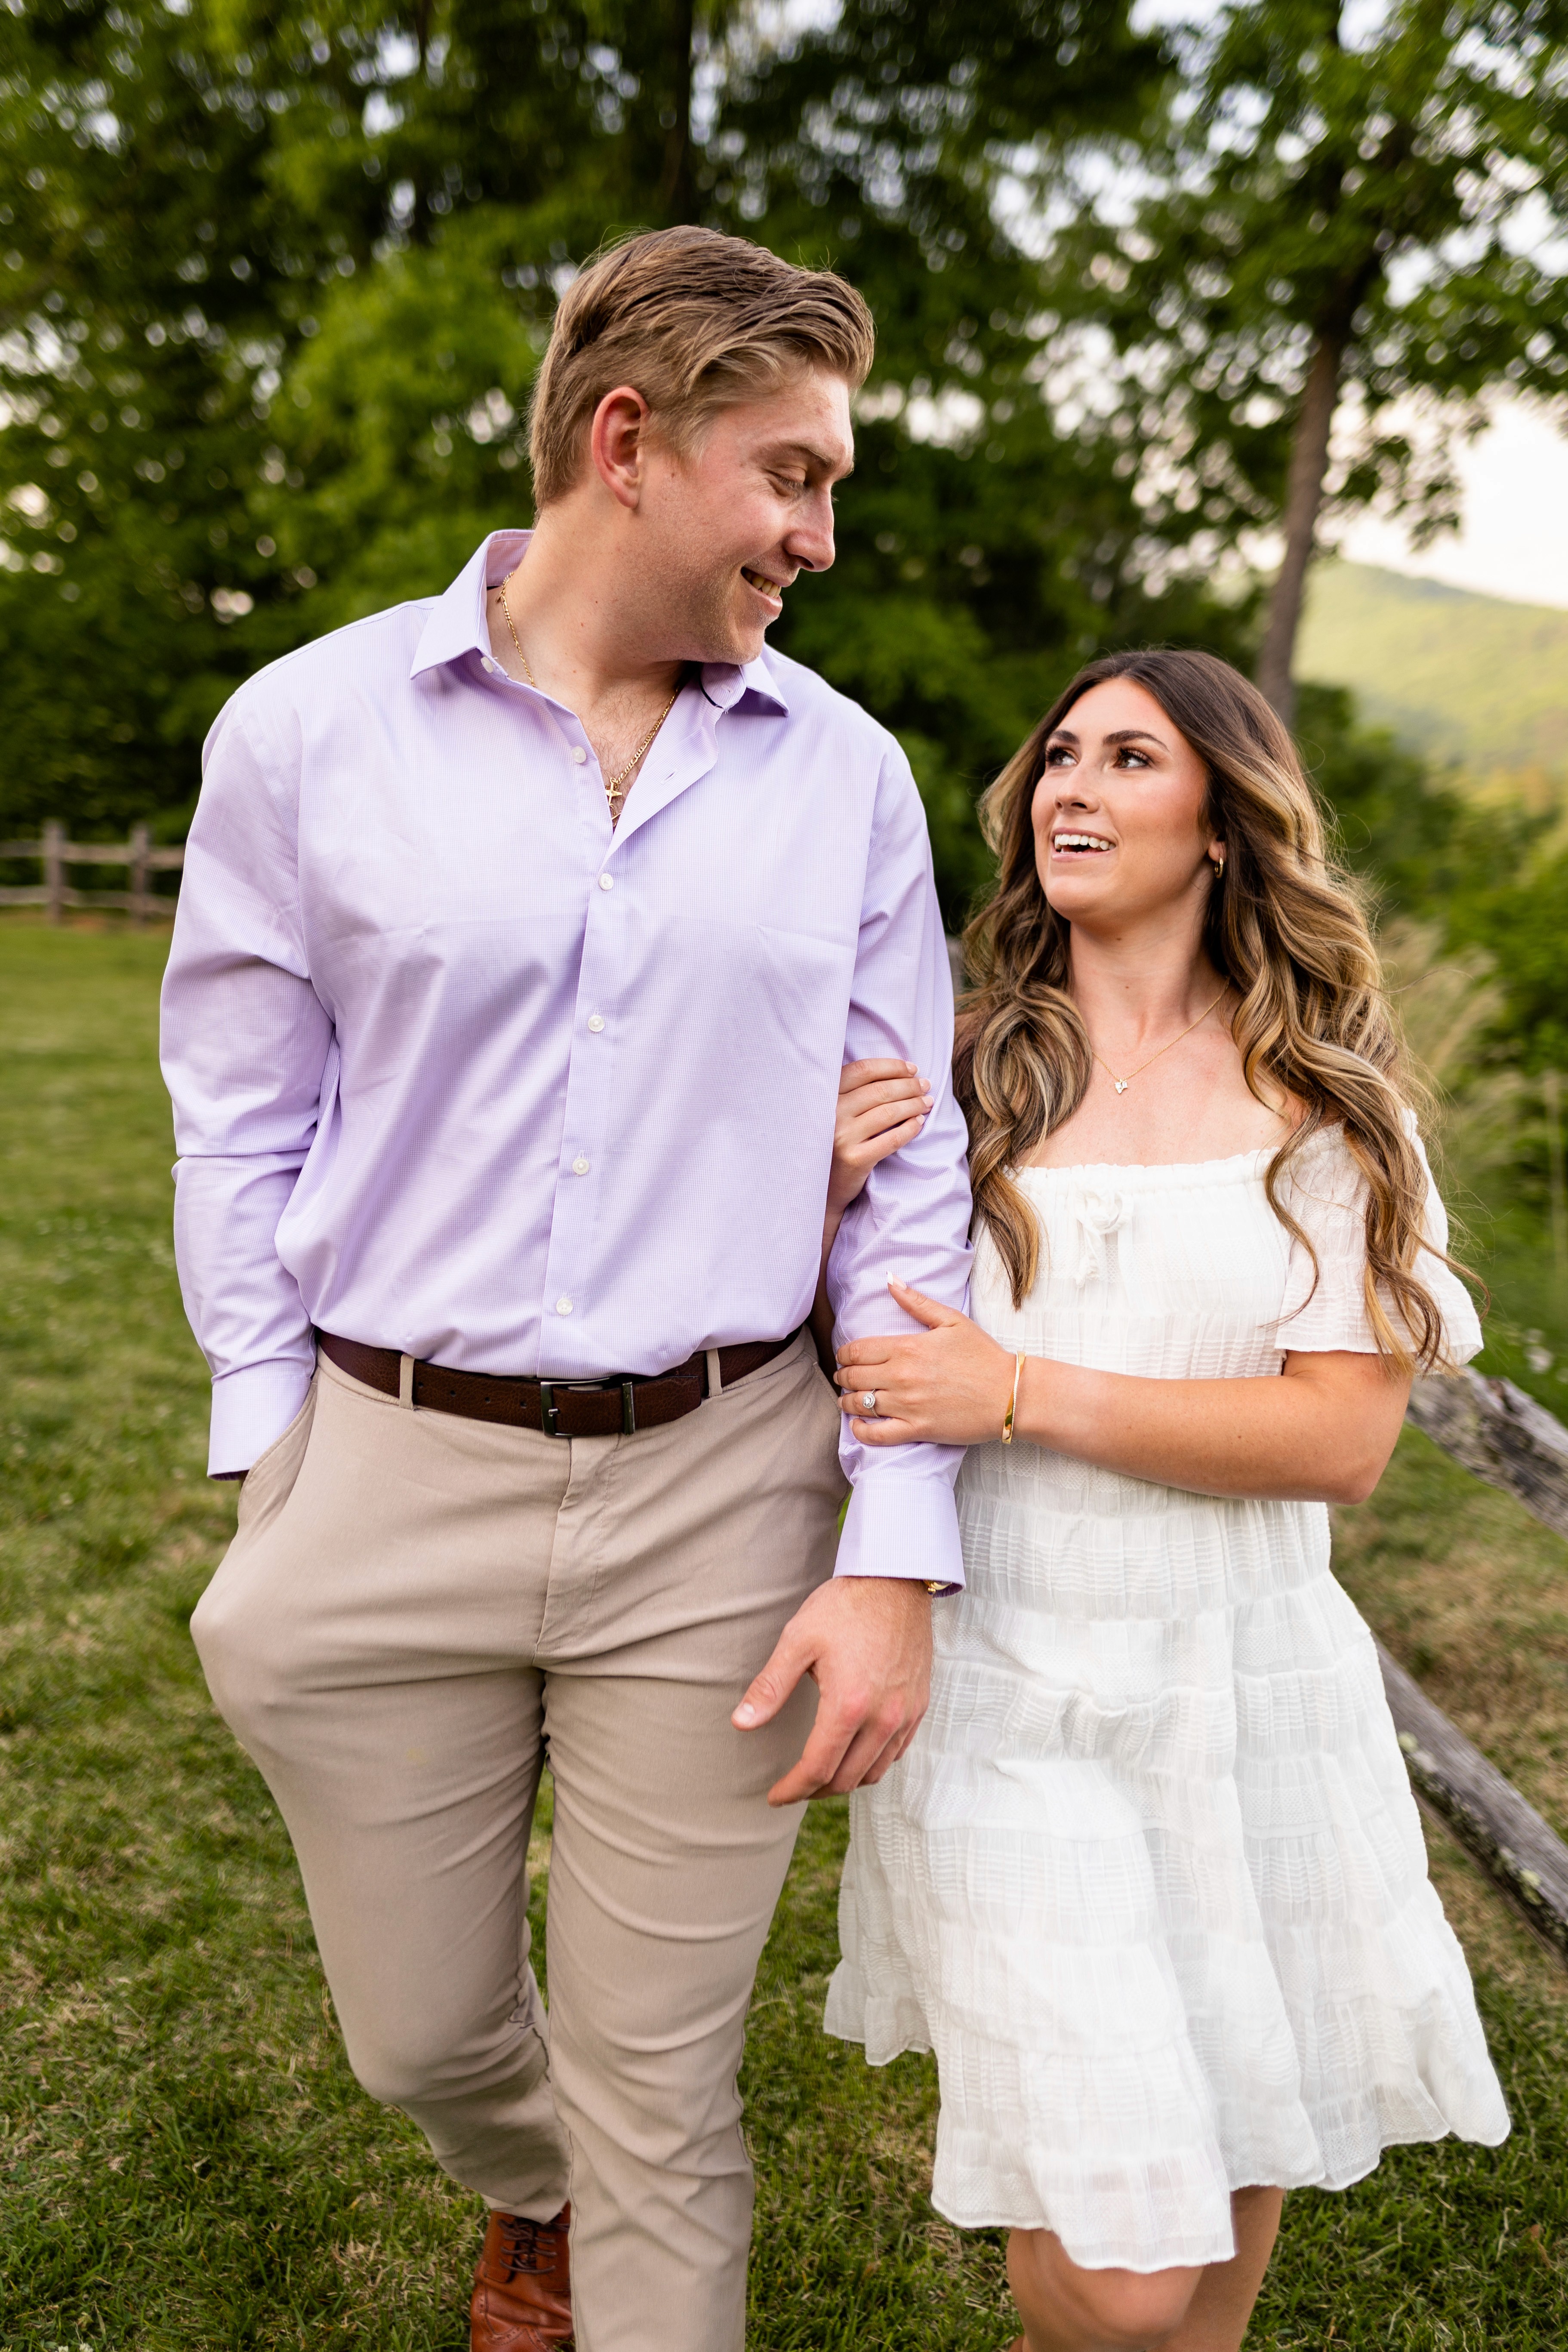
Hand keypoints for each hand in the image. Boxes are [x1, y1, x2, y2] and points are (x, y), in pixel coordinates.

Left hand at [732, 1574, 932, 1806]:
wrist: (895, 1580)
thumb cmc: (844, 1607)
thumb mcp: (798, 1641)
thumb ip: (770, 1688)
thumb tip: (740, 1724)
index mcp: (849, 1705)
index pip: (817, 1768)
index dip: (792, 1789)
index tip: (774, 1796)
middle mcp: (883, 1717)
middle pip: (846, 1778)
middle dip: (815, 1790)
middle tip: (793, 1786)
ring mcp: (905, 1713)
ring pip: (875, 1772)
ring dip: (845, 1781)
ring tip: (821, 1774)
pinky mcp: (919, 1704)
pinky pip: (897, 1752)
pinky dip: (873, 1763)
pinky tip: (856, 1753)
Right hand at [827, 1059, 932, 1220]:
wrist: (821, 1187)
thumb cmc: (832, 1142)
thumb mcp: (833, 1112)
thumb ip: (852, 1092)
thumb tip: (899, 1072)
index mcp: (824, 1096)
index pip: (862, 1070)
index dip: (892, 1067)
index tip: (912, 1069)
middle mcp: (830, 1114)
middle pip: (879, 1090)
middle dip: (909, 1085)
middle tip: (926, 1085)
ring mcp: (841, 1137)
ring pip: (888, 1112)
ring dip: (914, 1104)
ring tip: (927, 1102)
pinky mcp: (855, 1160)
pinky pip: (892, 1139)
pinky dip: (910, 1128)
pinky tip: (920, 1123)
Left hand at [837, 1277, 1014, 1446]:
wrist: (1010, 1393)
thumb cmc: (983, 1355)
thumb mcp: (952, 1320)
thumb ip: (916, 1301)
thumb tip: (889, 1279)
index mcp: (907, 1347)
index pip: (857, 1350)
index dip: (844, 1354)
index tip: (845, 1357)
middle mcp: (901, 1376)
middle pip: (853, 1377)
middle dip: (842, 1376)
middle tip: (843, 1377)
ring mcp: (908, 1405)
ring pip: (859, 1405)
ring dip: (847, 1401)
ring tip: (848, 1399)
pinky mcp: (917, 1429)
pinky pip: (877, 1435)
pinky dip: (860, 1432)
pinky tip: (857, 1426)